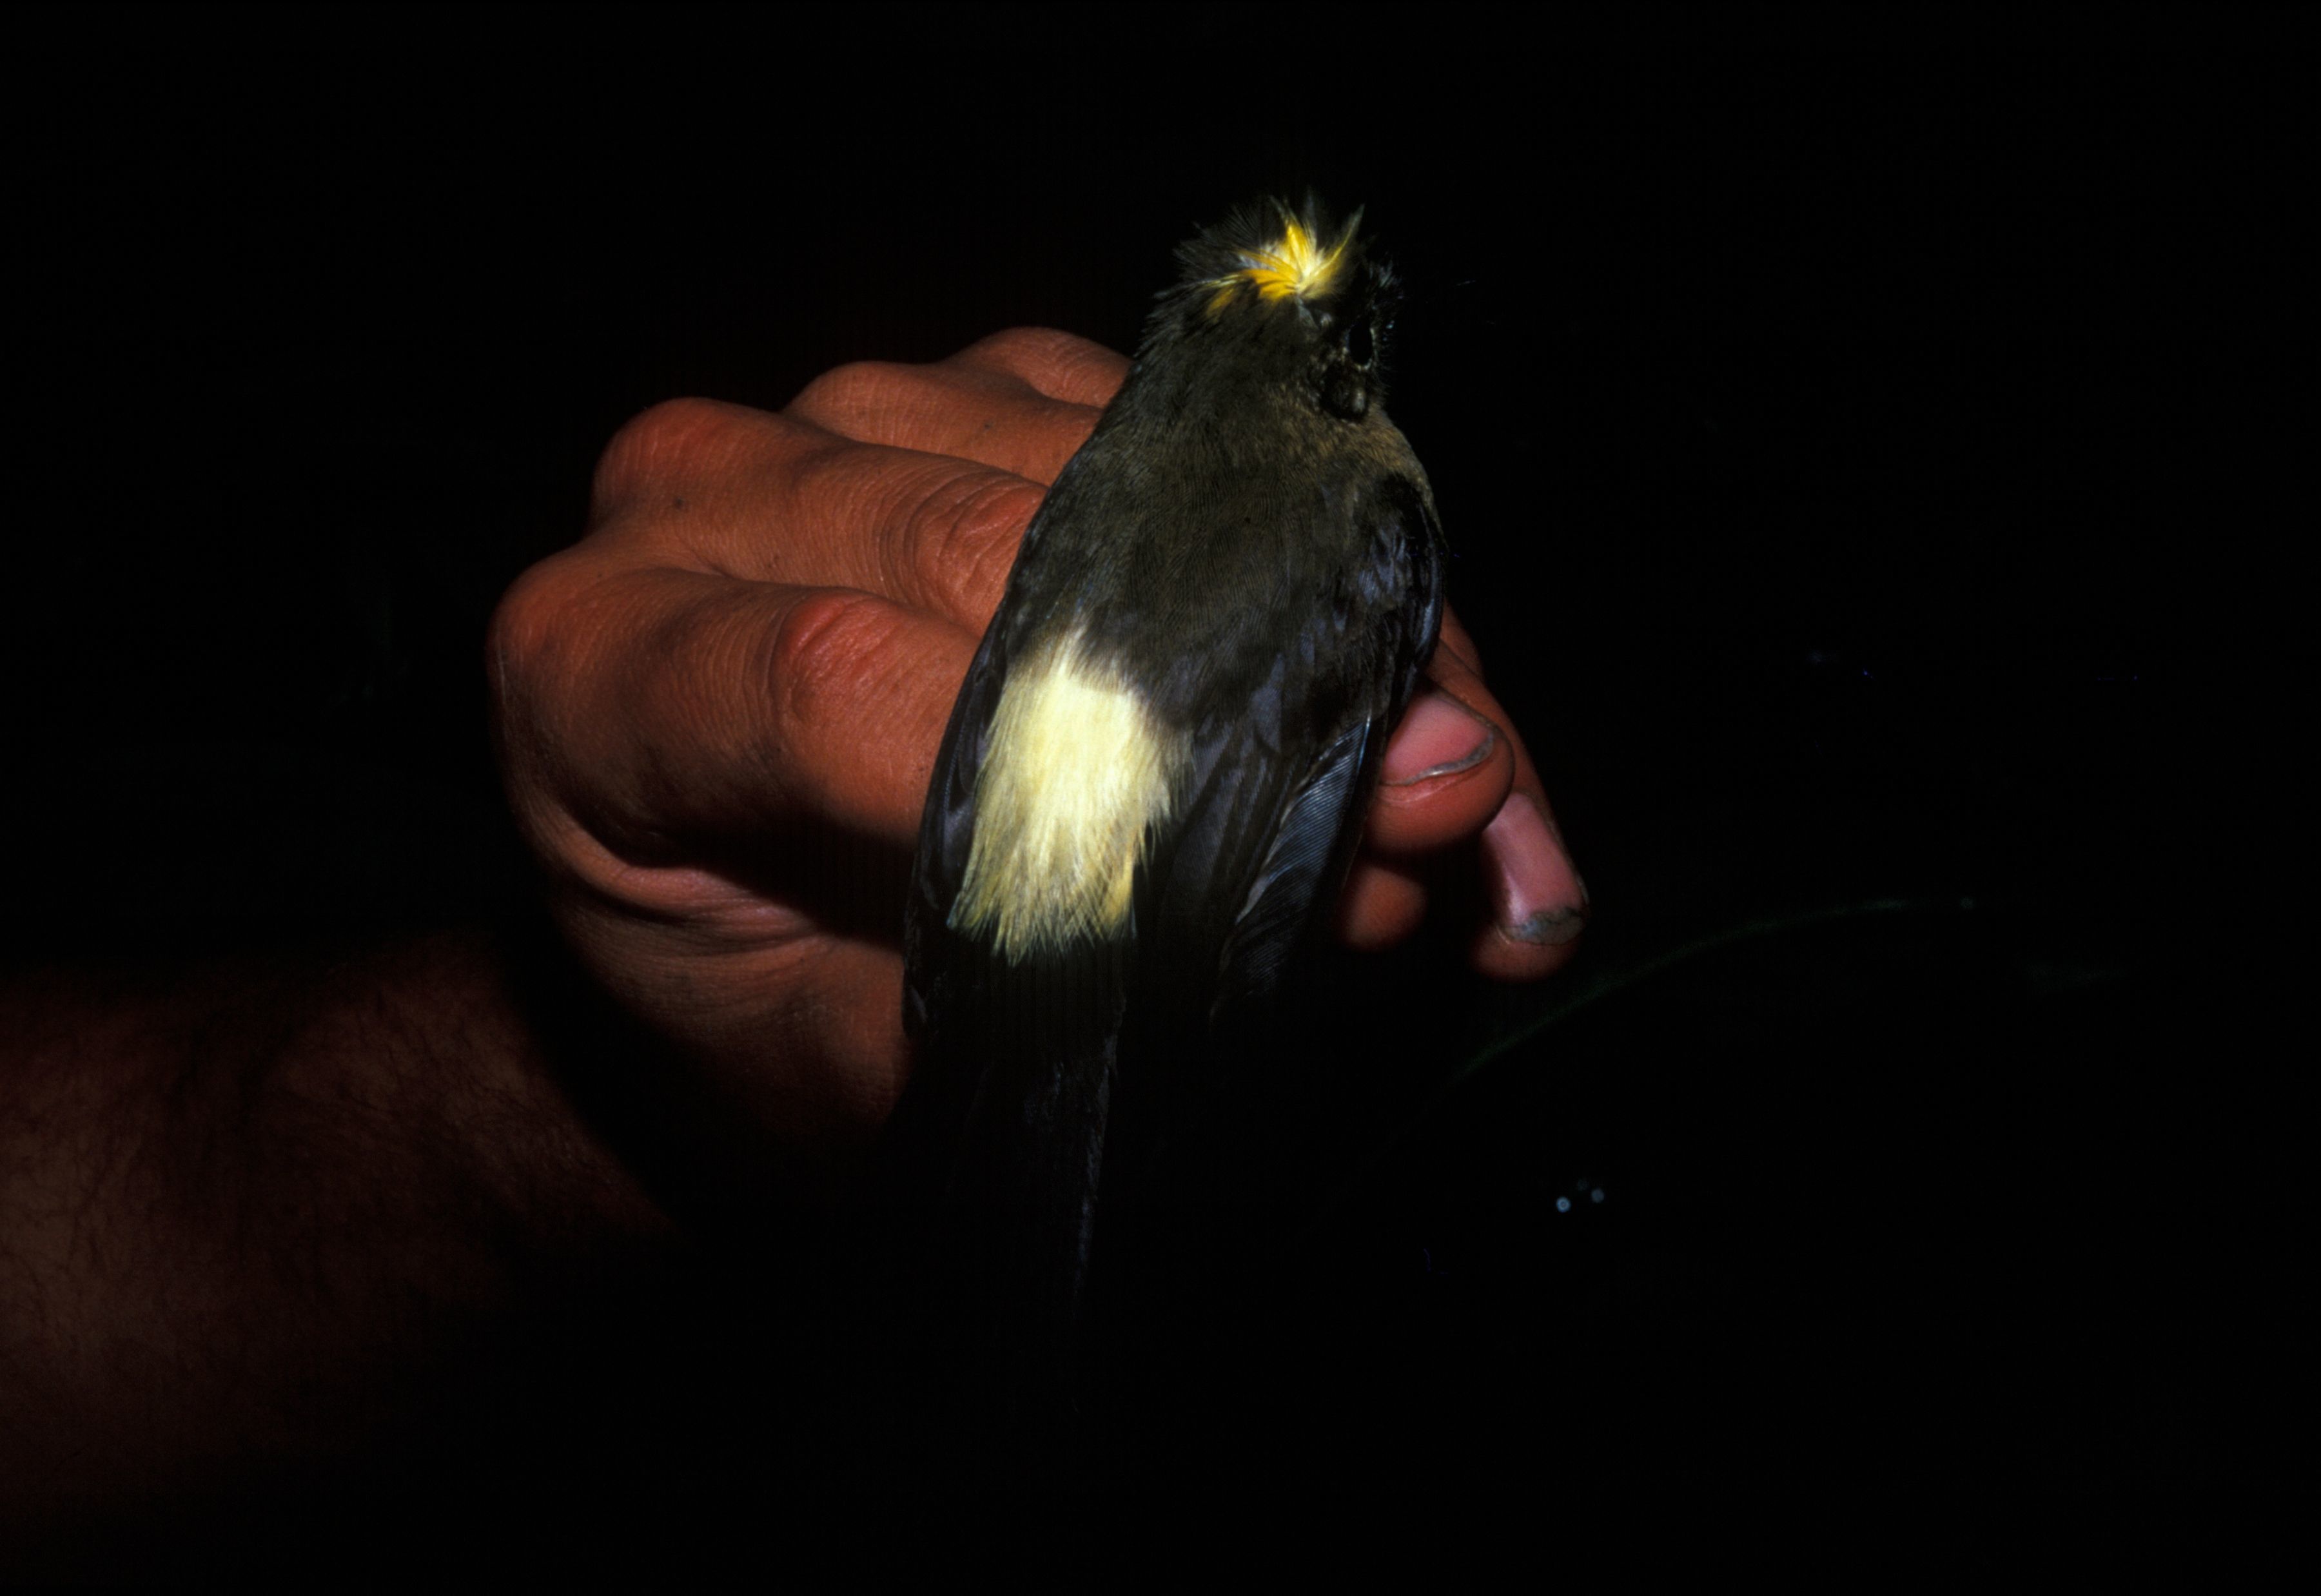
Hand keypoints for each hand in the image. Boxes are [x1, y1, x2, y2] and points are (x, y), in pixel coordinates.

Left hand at [489, 330, 1583, 1173]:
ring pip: (1128, 475)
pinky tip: (1404, 690)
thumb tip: (1322, 908)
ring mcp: (855, 409)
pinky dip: (1317, 566)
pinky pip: (1183, 435)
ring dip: (1321, 632)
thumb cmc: (752, 1018)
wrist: (723, 936)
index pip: (834, 676)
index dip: (1081, 770)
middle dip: (1244, 691)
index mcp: (598, 662)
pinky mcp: (992, 379)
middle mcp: (708, 491)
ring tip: (1460, 793)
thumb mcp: (835, 1073)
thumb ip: (1028, 994)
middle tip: (1436, 820)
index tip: (1289, 879)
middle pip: (1001, 546)